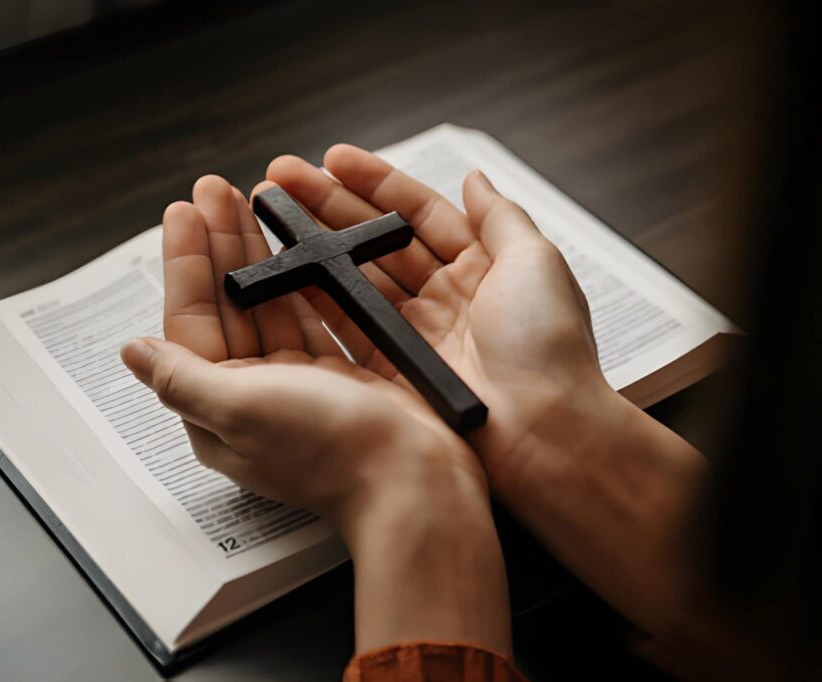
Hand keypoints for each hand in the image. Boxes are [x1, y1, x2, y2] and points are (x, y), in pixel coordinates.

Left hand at [120, 175, 510, 653]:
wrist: (414, 478)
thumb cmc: (328, 450)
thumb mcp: (240, 410)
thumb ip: (182, 378)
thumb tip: (131, 351)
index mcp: (219, 408)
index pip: (191, 322)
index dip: (186, 264)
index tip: (183, 211)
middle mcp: (255, 394)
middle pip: (230, 306)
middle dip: (221, 245)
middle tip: (217, 188)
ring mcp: (302, 381)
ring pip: (272, 303)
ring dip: (262, 253)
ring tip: (255, 199)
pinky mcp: (344, 373)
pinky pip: (316, 311)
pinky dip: (307, 275)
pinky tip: (302, 242)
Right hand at [263, 147, 614, 505]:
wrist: (545, 431)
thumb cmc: (549, 346)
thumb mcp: (535, 262)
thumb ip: (500, 217)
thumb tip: (475, 178)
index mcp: (482, 266)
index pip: (418, 212)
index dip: (375, 183)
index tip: (332, 159)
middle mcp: (446, 296)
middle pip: (377, 241)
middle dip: (329, 206)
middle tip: (283, 179)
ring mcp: (417, 334)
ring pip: (356, 278)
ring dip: (314, 246)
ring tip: (272, 215)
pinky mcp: (394, 370)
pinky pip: (347, 326)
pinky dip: (315, 298)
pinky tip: (284, 271)